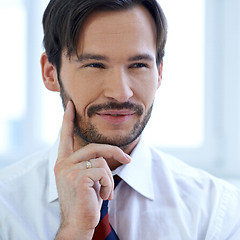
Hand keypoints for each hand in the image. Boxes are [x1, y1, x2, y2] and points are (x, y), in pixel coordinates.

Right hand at [55, 101, 130, 239]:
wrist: (78, 224)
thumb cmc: (85, 201)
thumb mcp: (85, 179)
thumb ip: (88, 164)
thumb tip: (103, 156)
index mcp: (64, 162)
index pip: (65, 136)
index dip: (68, 120)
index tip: (70, 105)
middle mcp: (63, 164)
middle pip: (94, 147)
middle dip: (114, 152)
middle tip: (128, 159)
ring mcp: (69, 170)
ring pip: (101, 162)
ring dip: (109, 179)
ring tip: (105, 192)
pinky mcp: (78, 178)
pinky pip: (103, 172)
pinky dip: (108, 185)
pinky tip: (103, 195)